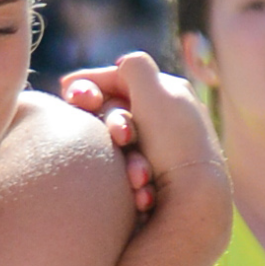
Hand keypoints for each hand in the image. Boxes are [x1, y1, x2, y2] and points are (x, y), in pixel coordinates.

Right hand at [60, 53, 222, 214]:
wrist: (197, 199)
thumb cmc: (173, 142)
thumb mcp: (154, 90)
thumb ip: (133, 66)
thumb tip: (122, 66)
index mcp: (171, 92)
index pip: (121, 80)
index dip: (92, 82)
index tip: (68, 88)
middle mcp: (169, 118)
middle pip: (116, 111)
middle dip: (111, 123)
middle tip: (121, 137)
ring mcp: (163, 149)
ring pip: (119, 144)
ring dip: (122, 156)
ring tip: (137, 174)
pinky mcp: (157, 179)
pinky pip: (127, 169)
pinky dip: (130, 174)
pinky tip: (138, 186)